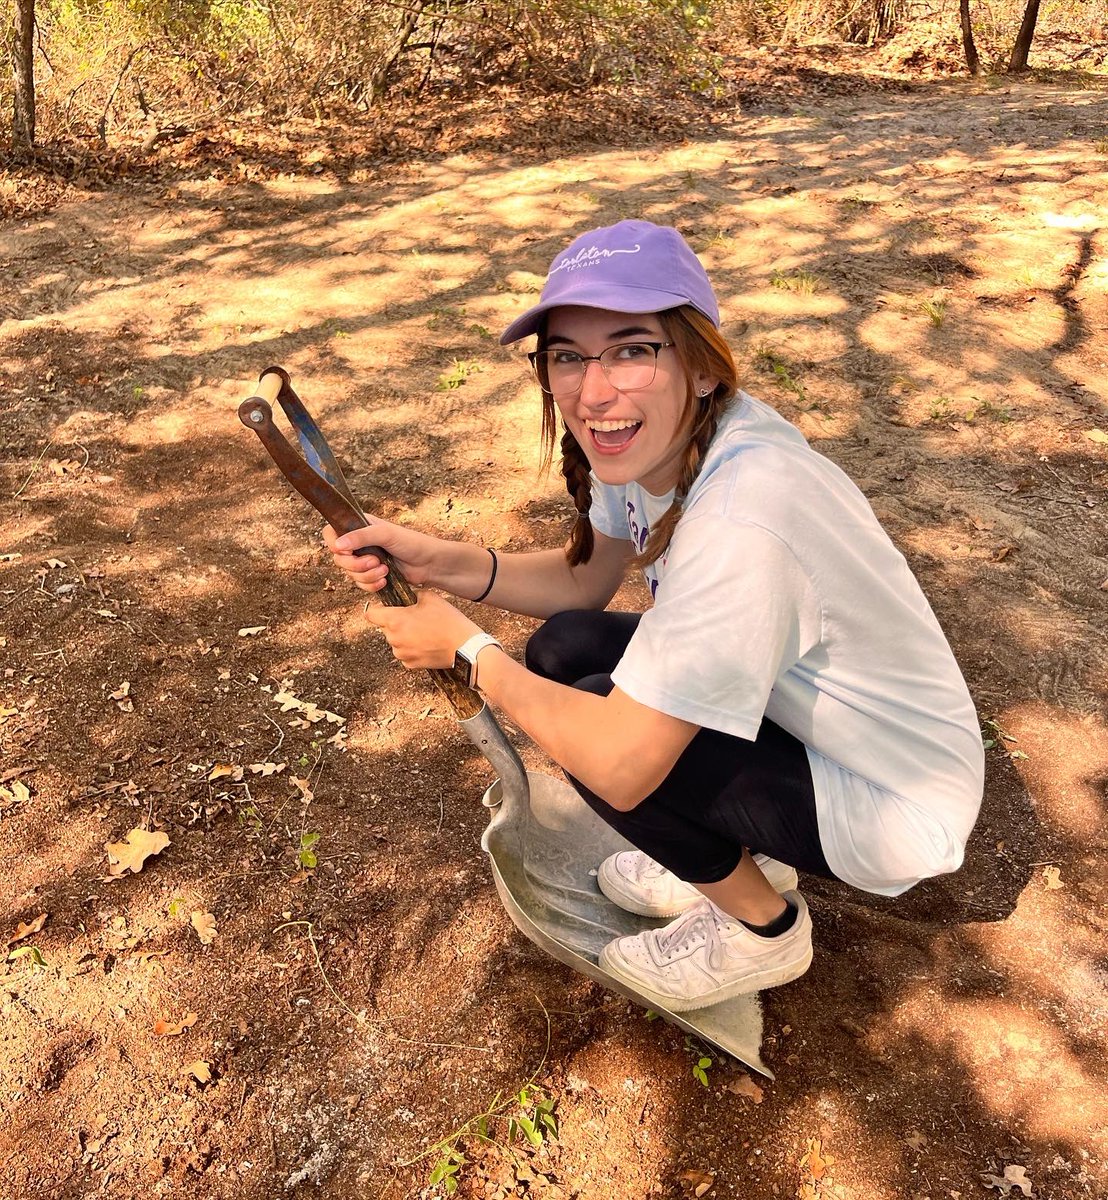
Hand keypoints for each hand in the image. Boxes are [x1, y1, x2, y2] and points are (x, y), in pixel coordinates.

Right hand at [324, 518, 441, 592]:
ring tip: (385, 570)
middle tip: (375, 562)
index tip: (348, 551)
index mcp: (359, 526)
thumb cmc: (412, 543)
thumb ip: (360, 536)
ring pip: (350, 574)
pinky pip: (360, 585)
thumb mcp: (385, 534)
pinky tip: (384, 581)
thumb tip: (337, 546)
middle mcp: (359, 543)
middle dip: (356, 565)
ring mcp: (365, 560)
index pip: (331, 534)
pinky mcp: (372, 576)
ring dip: (366, 576)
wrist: (430, 564)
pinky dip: (371, 585)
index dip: (334, 545)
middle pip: (339, 558)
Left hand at [363, 589, 481, 670]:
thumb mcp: (430, 597)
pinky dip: (412, 648)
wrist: (464, 647)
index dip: (378, 609)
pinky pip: (405, 653)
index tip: (387, 608)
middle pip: (385, 628)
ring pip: (396, 641)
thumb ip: (412, 594)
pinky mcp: (411, 665)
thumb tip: (406, 595)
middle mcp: (394, 639)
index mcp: (395, 620)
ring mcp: (401, 654)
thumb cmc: (448, 621)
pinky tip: (427, 643)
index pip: (371, 614)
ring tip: (425, 631)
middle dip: (396, 622)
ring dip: (404, 636)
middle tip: (416, 618)